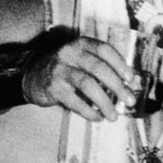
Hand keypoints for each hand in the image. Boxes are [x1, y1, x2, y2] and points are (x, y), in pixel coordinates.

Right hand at [22, 33, 137, 120]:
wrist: (32, 76)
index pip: (104, 50)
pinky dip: (89, 112)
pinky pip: (75, 101)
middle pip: (98, 68)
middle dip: (118, 86)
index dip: (120, 64)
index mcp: (80, 44)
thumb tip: (127, 88)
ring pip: (88, 85)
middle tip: (129, 101)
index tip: (131, 79)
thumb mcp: (81, 61)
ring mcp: (60, 69)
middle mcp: (70, 53)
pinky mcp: (53, 87)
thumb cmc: (65, 70)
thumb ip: (100, 69)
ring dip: (105, 102)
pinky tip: (97, 117)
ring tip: (114, 116)